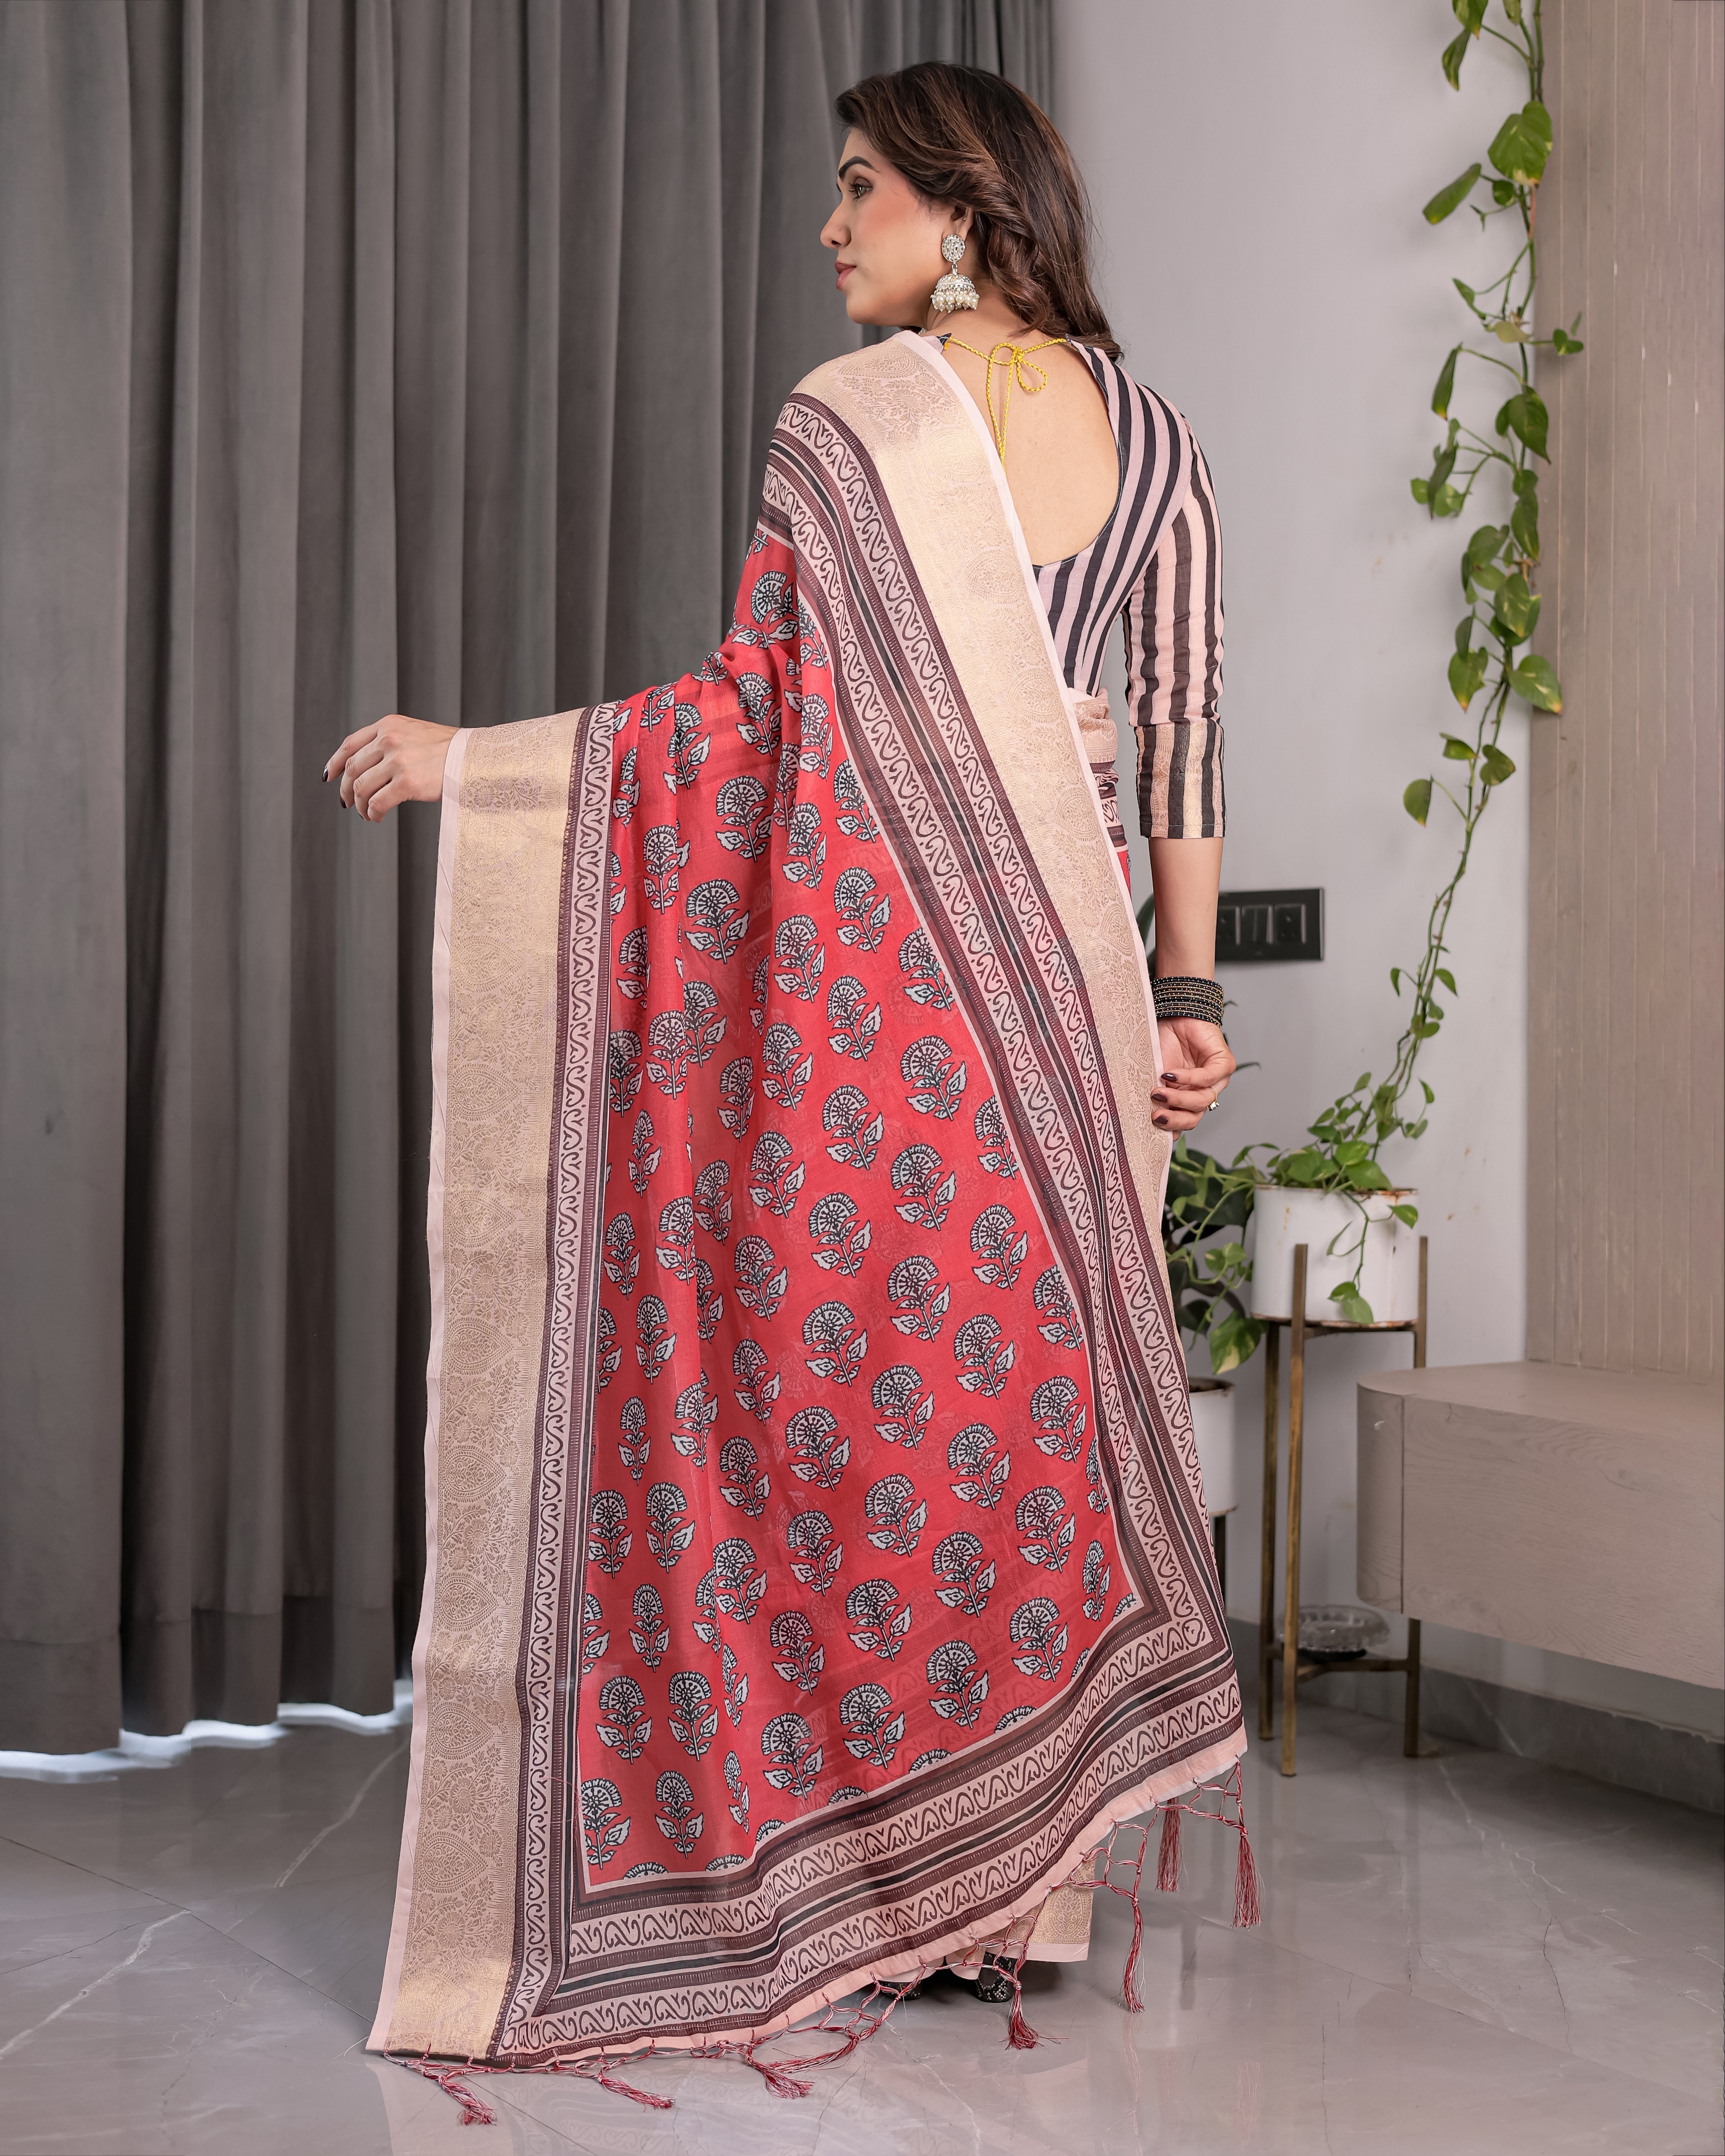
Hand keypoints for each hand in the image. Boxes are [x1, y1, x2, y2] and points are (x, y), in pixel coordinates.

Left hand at [324, 714, 457, 820]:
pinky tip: (377, 817)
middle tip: (346, 803)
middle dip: (345, 789)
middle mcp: (390, 739)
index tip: (330, 776)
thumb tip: (368, 766)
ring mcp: (398, 760)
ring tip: (366, 814)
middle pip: (354, 768)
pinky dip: (373, 813)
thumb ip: (392, 741)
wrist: (475, 757)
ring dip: (360, 805)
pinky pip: (378, 802)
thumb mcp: (415, 733)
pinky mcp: (407, 782)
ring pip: (362, 787)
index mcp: (389, 725)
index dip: (336, 762)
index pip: (350, 743)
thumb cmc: (450, 750)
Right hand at [1151, 1016, 1234, 1132]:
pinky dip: (1189, 1078)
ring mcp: (1217, 1081)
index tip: (1152, 1127)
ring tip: (1158, 1092)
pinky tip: (1171, 1074)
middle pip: (1195, 1117)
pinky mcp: (1224, 1064)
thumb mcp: (1154, 1074)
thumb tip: (1150, 1122)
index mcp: (1187, 1099)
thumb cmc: (1162, 1044)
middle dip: (1175, 1119)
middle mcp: (1203, 1093)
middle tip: (1155, 1116)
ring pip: (1202, 1101)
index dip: (1171, 1128)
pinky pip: (1209, 1078)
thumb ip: (1156, 1096)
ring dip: (1179, 1099)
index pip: (1184, 1122)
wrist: (1174, 1016)